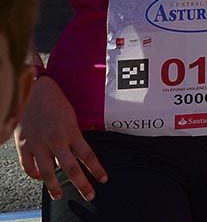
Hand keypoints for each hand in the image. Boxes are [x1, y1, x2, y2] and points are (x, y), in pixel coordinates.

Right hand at [15, 77, 107, 201]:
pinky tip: (40, 178)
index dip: (97, 169)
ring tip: (59, 196)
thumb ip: (75, 133)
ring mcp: (38, 144)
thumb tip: (82, 149)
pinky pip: (28, 166)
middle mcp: (56, 141)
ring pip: (48, 173)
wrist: (33, 90)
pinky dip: (35, 174)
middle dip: (82, 184)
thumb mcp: (71, 115)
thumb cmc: (55, 100)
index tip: (104, 179)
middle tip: (90, 195)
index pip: (88, 156)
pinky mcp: (23, 145)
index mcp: (71, 132)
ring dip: (55, 187)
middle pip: (71, 169)